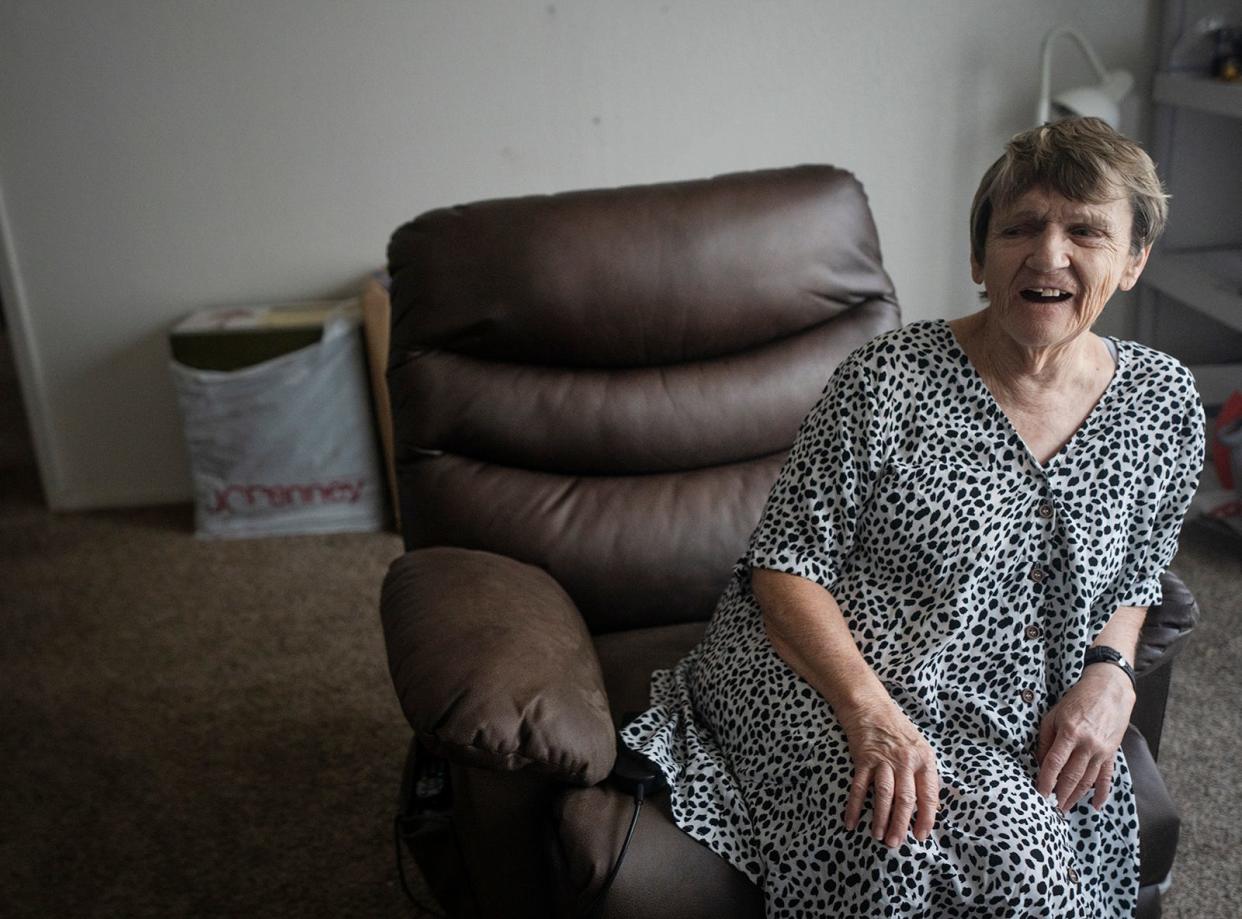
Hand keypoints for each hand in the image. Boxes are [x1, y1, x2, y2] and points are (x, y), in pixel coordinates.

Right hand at [838, 695, 939, 846]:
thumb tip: (930, 805)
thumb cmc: (896, 728)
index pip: (929, 795)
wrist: (869, 705)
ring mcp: (883, 759)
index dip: (926, 818)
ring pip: (885, 796)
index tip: (921, 836)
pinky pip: (860, 787)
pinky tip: (851, 822)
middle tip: (896, 844)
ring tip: (878, 837)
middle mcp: (905, 760)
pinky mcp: (863, 759)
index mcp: (924, 759)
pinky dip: (855, 806)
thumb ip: (924, 773)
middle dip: (901, 824)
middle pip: (906, 799)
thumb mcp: (918, 747)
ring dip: (881, 819)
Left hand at [1036, 665, 1134, 812]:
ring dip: (1076, 797)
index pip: (1055, 762)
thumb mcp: (1054, 714)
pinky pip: (1107, 778)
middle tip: (1050, 809)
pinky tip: (1095, 806)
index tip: (1039, 794)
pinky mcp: (1112, 754)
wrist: (1109, 691)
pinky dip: (1102, 794)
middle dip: (1060, 794)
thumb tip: (1040, 762)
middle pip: (1072, 776)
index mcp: (1069, 732)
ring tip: (1064, 809)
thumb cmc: (1076, 700)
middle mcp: (1087, 744)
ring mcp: (1102, 751)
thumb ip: (1046, 739)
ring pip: (1088, 780)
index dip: (1046, 780)